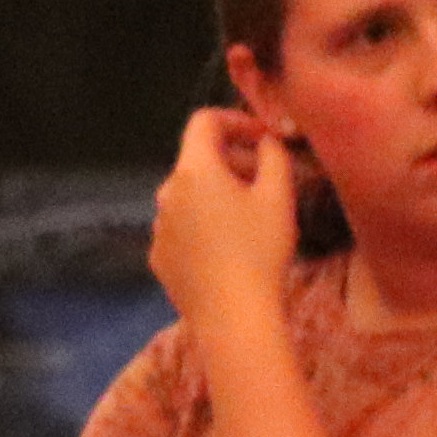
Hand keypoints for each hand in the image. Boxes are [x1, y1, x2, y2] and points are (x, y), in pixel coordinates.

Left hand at [148, 106, 305, 334]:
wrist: (233, 316)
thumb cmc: (260, 250)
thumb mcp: (278, 196)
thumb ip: (273, 155)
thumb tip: (266, 140)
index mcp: (194, 170)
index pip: (204, 122)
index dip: (235, 120)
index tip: (262, 136)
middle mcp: (166, 192)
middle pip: (197, 160)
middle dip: (232, 159)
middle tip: (266, 178)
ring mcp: (158, 226)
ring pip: (189, 195)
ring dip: (217, 193)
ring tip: (250, 215)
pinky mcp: (159, 257)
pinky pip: (182, 226)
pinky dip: (203, 223)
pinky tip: (228, 247)